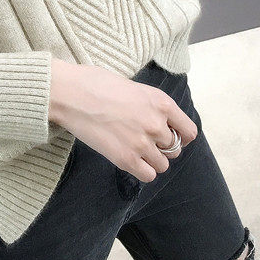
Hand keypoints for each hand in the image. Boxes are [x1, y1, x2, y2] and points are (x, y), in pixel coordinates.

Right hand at [49, 58, 198, 182]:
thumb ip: (149, 105)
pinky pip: (148, 175)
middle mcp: (157, 124)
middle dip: (161, 146)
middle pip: (174, 149)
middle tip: (144, 140)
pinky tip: (129, 159)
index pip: (189, 131)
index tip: (170, 136)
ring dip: (151, 159)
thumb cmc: (95, 83)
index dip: (180, 135)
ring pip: (162, 164)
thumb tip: (155, 118)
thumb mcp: (133, 86)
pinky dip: (141, 170)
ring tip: (134, 149)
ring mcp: (142, 143)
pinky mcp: (126, 159)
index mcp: (161, 103)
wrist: (70, 94)